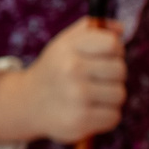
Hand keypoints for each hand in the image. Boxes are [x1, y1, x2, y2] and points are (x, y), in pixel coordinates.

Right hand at [0, 19, 125, 145]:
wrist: (28, 102)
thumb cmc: (55, 69)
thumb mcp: (65, 42)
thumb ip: (92, 28)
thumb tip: (120, 29)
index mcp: (68, 48)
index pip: (113, 44)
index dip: (115, 50)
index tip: (104, 57)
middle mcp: (71, 70)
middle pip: (120, 70)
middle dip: (112, 76)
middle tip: (94, 79)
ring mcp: (76, 97)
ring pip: (120, 94)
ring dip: (110, 97)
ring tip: (91, 96)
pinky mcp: (79, 121)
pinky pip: (114, 117)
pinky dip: (105, 116)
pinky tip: (89, 111)